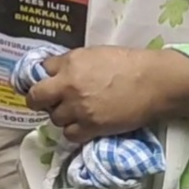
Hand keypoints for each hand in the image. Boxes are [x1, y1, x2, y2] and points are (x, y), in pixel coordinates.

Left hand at [24, 46, 169, 141]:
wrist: (152, 82)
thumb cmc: (128, 63)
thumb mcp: (94, 54)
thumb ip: (73, 63)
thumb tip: (59, 72)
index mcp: (70, 63)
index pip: (41, 69)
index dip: (45, 76)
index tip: (49, 81)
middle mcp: (68, 85)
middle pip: (36, 97)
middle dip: (38, 100)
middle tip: (47, 102)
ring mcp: (78, 108)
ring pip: (53, 118)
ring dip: (62, 116)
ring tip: (76, 113)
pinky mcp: (91, 127)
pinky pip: (69, 134)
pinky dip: (74, 131)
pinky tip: (83, 125)